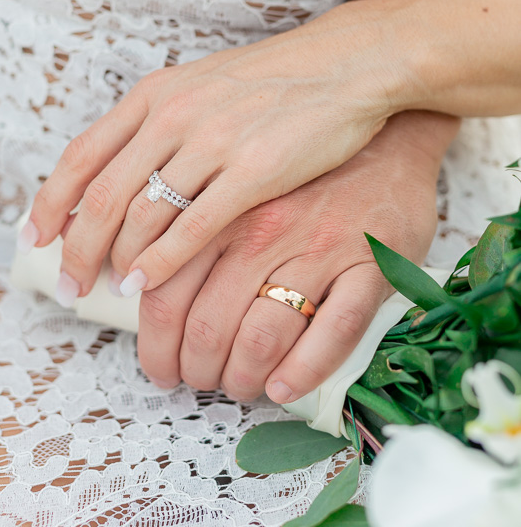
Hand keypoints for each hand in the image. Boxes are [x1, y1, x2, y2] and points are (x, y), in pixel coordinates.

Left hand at [23, 3, 405, 304]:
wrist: (345, 64)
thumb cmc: (273, 83)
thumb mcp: (200, 88)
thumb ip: (159, 126)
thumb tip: (121, 174)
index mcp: (155, 95)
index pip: (83, 155)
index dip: (50, 201)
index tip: (34, 238)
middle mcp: (173, 116)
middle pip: (103, 194)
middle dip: (76, 247)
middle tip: (66, 285)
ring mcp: (213, 142)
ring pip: (142, 213)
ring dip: (116, 259)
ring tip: (107, 290)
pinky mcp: (254, 171)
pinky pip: (193, 227)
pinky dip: (162, 260)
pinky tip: (146, 284)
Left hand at [133, 111, 459, 401]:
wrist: (387, 139)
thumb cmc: (303, 174)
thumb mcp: (234, 187)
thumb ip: (189, 231)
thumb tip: (140, 287)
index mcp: (221, 211)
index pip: (165, 294)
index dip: (155, 346)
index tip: (159, 366)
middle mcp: (264, 231)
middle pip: (207, 325)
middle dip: (195, 370)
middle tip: (199, 381)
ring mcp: (318, 250)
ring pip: (262, 338)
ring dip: (243, 378)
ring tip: (241, 384)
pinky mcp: (370, 267)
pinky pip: (334, 333)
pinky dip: (304, 371)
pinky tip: (286, 386)